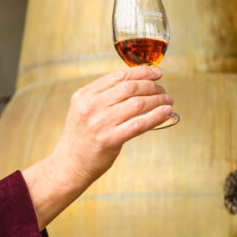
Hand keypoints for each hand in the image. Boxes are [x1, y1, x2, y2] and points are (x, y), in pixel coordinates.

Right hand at [21, 66, 172, 227]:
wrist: (69, 165)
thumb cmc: (80, 138)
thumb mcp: (83, 110)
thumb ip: (102, 96)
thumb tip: (135, 84)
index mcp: (84, 95)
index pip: (118, 76)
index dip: (141, 72)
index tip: (157, 73)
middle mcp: (91, 106)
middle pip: (130, 88)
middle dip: (152, 86)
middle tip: (163, 89)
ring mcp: (100, 123)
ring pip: (138, 104)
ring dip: (158, 100)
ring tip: (168, 100)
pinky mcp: (110, 140)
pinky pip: (139, 124)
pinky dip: (156, 116)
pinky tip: (166, 112)